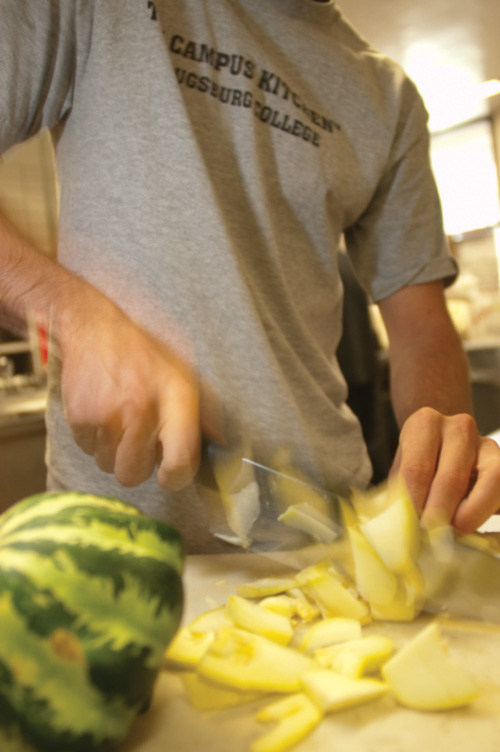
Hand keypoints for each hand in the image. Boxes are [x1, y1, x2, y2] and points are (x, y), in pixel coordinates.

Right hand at [58, 284, 207, 490]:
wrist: (94, 325)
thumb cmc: (141, 347)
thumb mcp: (183, 369)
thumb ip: (204, 408)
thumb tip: (219, 442)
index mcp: (175, 396)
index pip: (180, 461)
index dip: (175, 477)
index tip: (169, 475)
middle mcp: (141, 409)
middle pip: (135, 474)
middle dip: (138, 464)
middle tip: (140, 441)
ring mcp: (106, 415)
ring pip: (108, 466)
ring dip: (113, 452)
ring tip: (119, 421)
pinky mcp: (79, 417)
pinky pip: (86, 450)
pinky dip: (93, 439)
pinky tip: (102, 413)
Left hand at [390, 406, 499, 532]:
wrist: (442, 445)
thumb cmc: (418, 463)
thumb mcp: (402, 472)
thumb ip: (403, 495)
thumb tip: (404, 527)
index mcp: (425, 423)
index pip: (416, 469)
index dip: (415, 504)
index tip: (412, 526)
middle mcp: (459, 427)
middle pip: (452, 477)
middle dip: (442, 513)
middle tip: (432, 535)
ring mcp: (487, 444)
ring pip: (492, 479)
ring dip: (472, 512)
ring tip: (456, 531)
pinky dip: (491, 510)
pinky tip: (475, 525)